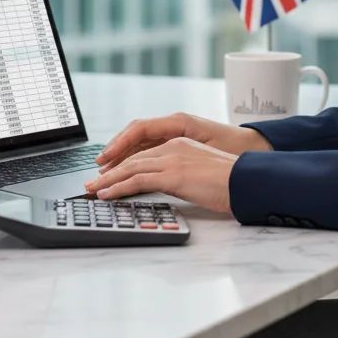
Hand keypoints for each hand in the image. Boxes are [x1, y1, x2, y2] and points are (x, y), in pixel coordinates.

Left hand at [84, 113, 271, 212]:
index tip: (109, 174)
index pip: (144, 153)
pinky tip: (107, 194)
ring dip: (108, 180)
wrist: (246, 180)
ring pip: (130, 167)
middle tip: (91, 182)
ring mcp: (172, 159)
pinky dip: (118, 187)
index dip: (124, 164)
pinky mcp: (172, 174)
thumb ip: (183, 175)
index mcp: (181, 143)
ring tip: (92, 189)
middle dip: (110, 171)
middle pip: (133, 158)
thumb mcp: (202, 172)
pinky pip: (137, 180)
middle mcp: (173, 147)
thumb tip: (171, 186)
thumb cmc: (232, 181)